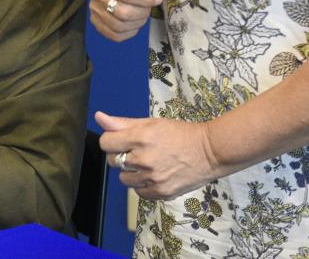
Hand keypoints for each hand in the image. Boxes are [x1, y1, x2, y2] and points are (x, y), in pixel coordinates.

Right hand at [89, 0, 161, 41]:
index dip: (145, 0)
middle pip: (121, 12)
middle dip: (141, 13)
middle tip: (147, 10)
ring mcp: (95, 9)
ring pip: (118, 26)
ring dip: (136, 24)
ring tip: (142, 16)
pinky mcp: (97, 22)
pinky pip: (114, 35)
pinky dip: (129, 32)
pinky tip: (134, 24)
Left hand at [95, 111, 221, 199]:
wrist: (209, 151)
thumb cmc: (179, 134)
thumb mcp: (151, 123)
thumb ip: (122, 123)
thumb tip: (99, 117)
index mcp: (140, 137)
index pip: (105, 143)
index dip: (111, 140)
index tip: (120, 141)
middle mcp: (144, 159)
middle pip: (112, 162)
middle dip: (121, 156)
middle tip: (137, 151)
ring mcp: (153, 178)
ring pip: (123, 179)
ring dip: (131, 172)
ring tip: (147, 164)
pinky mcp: (161, 192)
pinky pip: (138, 192)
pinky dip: (142, 185)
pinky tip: (154, 175)